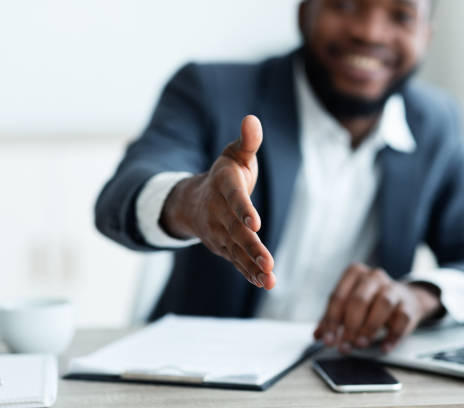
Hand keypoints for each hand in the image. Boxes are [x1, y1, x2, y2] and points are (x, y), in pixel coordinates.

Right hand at [160, 115, 275, 288]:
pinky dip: (248, 272)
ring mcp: (218, 232)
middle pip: (235, 230)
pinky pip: (236, 261)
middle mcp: (218, 211)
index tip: (255, 223)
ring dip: (252, 265)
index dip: (243, 210)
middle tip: (268, 261)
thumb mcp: (235, 154)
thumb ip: (248, 141)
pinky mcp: (223, 247)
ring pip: (236, 250)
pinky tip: (264, 282)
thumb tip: (252, 119)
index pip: (234, 197)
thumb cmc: (225, 174)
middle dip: (251, 246)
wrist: (194, 201)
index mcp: (224, 184)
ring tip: (269, 278)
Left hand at [313, 263, 442, 352]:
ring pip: (382, 304)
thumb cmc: (371, 301)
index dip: (331, 320)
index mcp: (354, 273)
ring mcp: (393, 288)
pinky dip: (392, 336)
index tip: (328, 340)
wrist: (406, 299)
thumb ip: (332, 318)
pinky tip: (383, 347)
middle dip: (349, 326)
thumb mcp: (348, 305)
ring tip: (360, 344)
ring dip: (369, 327)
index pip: (338, 296)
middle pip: (359, 299)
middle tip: (344, 345)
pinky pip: (401, 319)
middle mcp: (374, 277)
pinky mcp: (408, 304)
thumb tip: (318, 335)